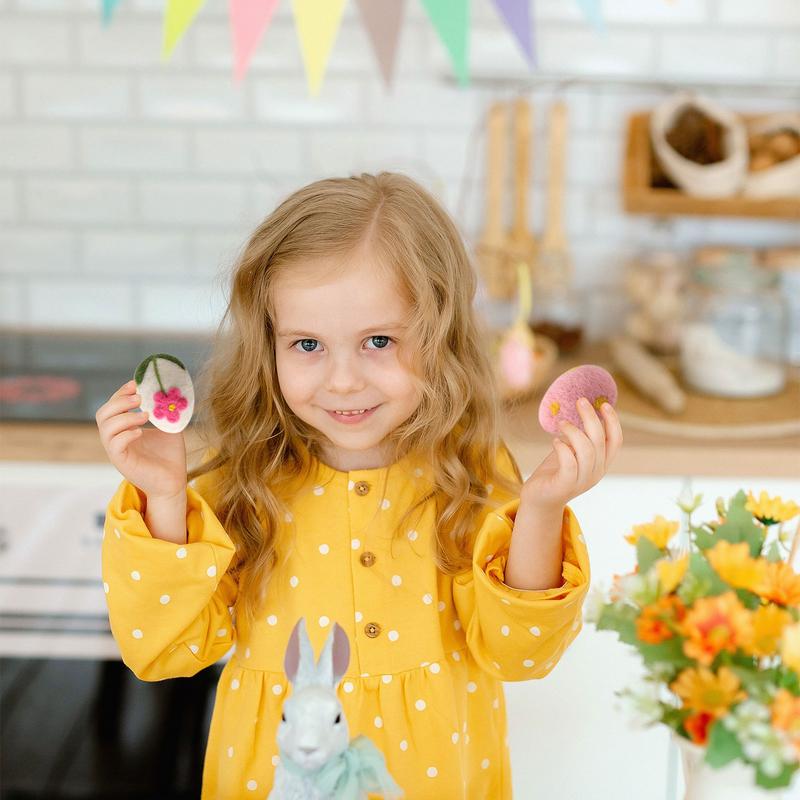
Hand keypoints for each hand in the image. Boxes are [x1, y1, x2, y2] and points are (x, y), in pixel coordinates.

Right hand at [95, 379, 187, 499]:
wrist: (174, 482)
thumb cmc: (170, 456)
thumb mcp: (170, 428)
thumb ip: (168, 412)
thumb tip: (173, 393)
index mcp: (124, 428)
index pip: (112, 406)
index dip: (121, 393)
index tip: (136, 384)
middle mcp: (116, 438)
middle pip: (102, 414)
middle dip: (119, 402)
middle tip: (139, 398)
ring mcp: (117, 451)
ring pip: (106, 428)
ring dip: (124, 417)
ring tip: (145, 415)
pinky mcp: (122, 462)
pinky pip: (114, 445)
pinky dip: (126, 435)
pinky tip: (141, 432)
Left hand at [522, 397, 622, 509]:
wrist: (540, 499)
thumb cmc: (555, 471)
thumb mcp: (572, 451)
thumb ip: (579, 437)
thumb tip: (581, 411)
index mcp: (601, 463)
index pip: (615, 441)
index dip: (613, 421)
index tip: (604, 404)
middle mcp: (596, 472)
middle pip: (599, 441)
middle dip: (591, 417)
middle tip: (580, 401)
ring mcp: (582, 481)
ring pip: (587, 450)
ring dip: (574, 431)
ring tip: (562, 423)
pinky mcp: (565, 485)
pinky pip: (569, 463)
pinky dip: (563, 448)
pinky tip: (554, 441)